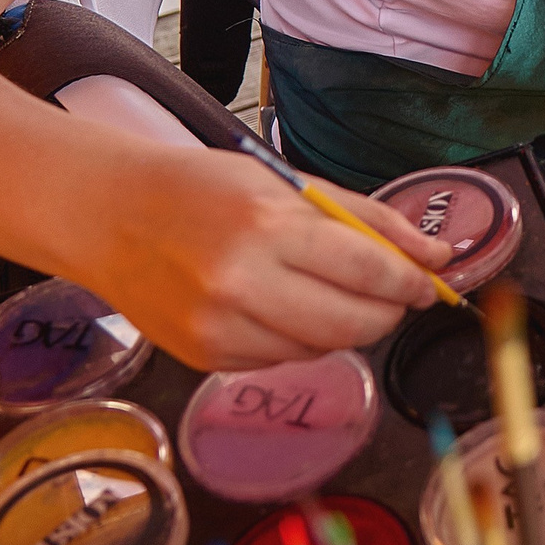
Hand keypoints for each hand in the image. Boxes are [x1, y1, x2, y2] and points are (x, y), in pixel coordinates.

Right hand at [68, 142, 453, 369]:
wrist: (108, 215)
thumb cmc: (201, 188)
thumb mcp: (287, 183)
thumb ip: (366, 220)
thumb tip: (435, 255)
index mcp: (267, 226)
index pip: (366, 269)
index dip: (409, 283)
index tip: (428, 284)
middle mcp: (242, 283)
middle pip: (352, 324)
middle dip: (386, 314)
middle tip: (391, 296)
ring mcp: (219, 328)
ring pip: (321, 349)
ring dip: (343, 328)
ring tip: (326, 291)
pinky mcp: (204, 357)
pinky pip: (281, 361)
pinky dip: (299, 340)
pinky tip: (281, 307)